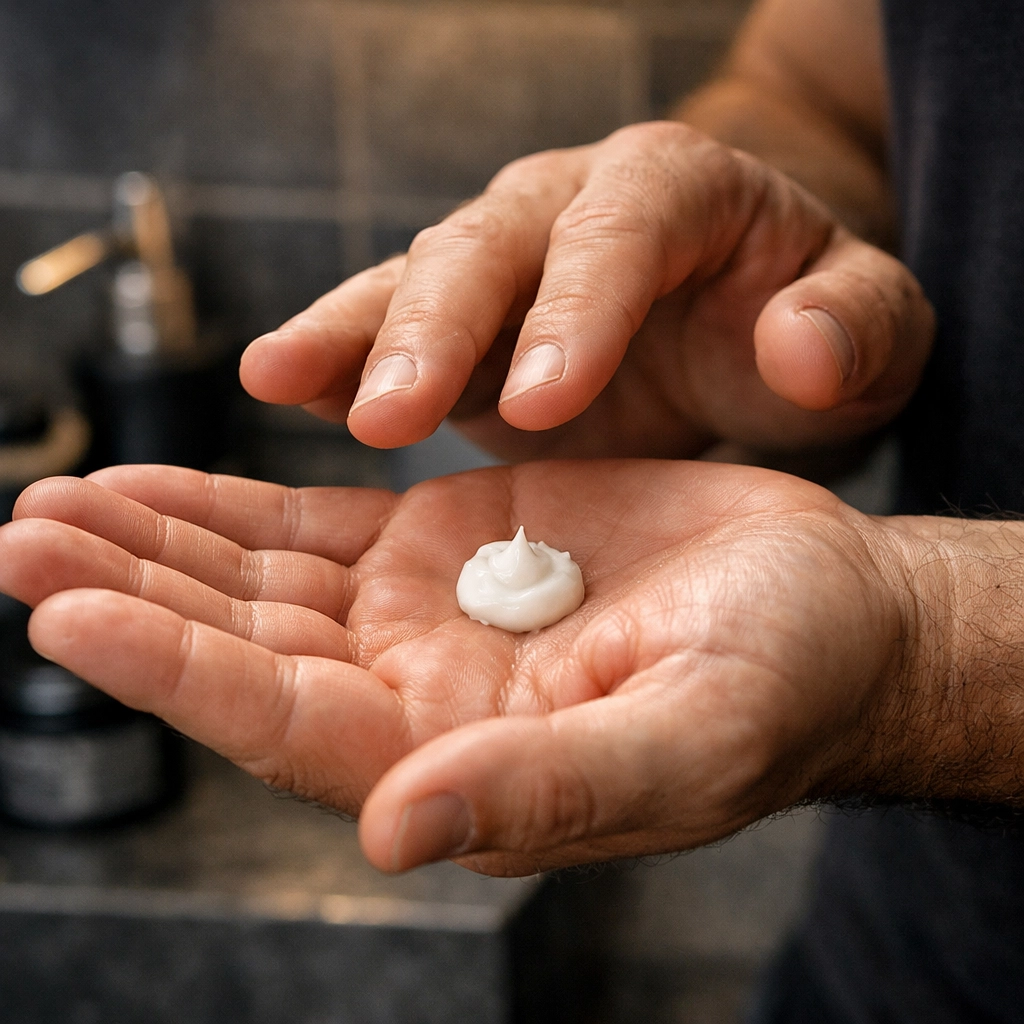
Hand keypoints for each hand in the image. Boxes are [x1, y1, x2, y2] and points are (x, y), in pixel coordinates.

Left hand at [0, 461, 922, 875]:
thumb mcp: (688, 741)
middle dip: (127, 590)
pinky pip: (310, 526)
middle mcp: (417, 696)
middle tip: (20, 529)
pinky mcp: (444, 544)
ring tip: (54, 497)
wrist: (821, 609)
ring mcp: (421, 616)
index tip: (64, 606)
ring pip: (258, 582)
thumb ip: (549, 792)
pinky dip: (231, 504)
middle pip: (242, 649)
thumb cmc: (785, 686)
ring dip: (157, 540)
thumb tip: (399, 834)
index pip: (287, 725)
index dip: (176, 672)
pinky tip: (159, 483)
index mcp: (461, 761)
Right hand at [239, 122, 933, 460]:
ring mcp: (506, 263)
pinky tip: (281, 383)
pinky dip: (334, 354)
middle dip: (437, 329)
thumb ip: (856, 327)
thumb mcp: (872, 331)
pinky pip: (385, 328)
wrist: (745, 329)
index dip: (578, 311)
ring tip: (277, 379)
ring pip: (414, 278)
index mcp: (679, 191)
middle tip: (389, 417)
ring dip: (352, 335)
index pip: (622, 232)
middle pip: (491, 246)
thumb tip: (797, 347)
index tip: (546, 406)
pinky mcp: (464, 323)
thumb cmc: (807, 326)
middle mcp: (572, 208)